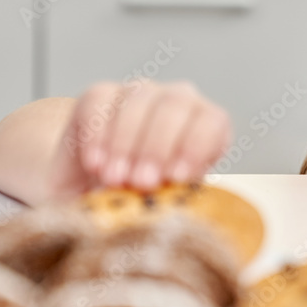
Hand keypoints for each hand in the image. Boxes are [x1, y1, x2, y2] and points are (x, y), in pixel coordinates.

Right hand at [46, 79, 231, 197]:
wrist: (94, 195)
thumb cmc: (142, 202)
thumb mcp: (165, 206)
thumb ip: (176, 202)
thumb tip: (176, 211)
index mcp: (207, 128)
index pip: (213, 123)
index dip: (196, 147)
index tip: (177, 178)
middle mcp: (178, 103)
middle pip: (176, 106)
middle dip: (158, 146)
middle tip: (142, 183)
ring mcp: (139, 95)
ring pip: (139, 101)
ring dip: (126, 142)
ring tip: (114, 179)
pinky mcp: (100, 96)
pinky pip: (100, 101)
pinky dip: (97, 133)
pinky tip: (95, 164)